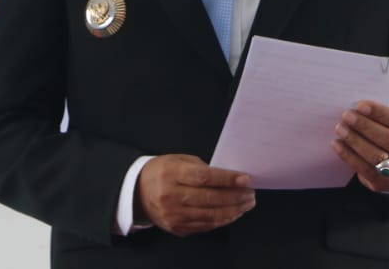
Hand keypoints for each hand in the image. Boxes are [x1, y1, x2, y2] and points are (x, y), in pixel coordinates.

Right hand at [134, 154, 254, 235]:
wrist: (137, 192)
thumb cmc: (163, 171)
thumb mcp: (178, 160)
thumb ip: (201, 168)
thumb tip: (229, 178)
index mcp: (172, 174)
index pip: (204, 178)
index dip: (227, 179)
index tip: (245, 179)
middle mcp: (171, 196)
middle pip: (210, 199)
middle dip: (235, 197)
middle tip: (251, 194)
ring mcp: (174, 215)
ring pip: (210, 215)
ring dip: (233, 211)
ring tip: (246, 204)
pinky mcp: (176, 228)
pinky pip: (204, 225)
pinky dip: (221, 220)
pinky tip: (233, 213)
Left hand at [332, 101, 388, 192]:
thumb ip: (381, 118)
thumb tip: (357, 109)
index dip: (379, 112)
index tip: (360, 105)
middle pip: (388, 139)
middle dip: (365, 126)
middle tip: (347, 116)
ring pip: (376, 155)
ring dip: (355, 140)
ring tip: (341, 129)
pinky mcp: (383, 182)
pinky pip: (364, 168)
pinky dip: (348, 155)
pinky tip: (337, 144)